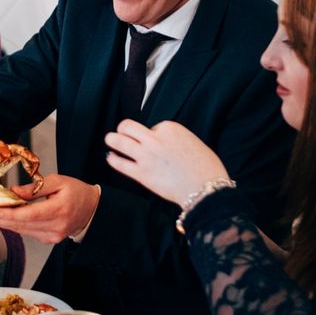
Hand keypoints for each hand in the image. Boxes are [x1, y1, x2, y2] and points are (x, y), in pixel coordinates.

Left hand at [0, 174, 100, 243]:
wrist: (92, 209)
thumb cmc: (77, 192)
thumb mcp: (58, 181)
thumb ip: (35, 188)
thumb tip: (15, 192)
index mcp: (59, 209)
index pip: (29, 214)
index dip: (9, 214)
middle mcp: (56, 226)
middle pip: (21, 225)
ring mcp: (53, 235)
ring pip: (22, 231)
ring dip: (4, 224)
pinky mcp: (50, 239)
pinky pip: (28, 233)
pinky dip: (16, 226)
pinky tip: (4, 221)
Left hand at [105, 120, 228, 204]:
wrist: (205, 188)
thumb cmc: (205, 167)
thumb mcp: (192, 142)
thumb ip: (175, 140)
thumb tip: (165, 145)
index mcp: (170, 128)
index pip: (153, 127)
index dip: (153, 135)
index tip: (156, 143)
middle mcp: (155, 139)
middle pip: (128, 126)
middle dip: (124, 128)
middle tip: (122, 133)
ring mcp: (146, 156)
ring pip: (119, 141)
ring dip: (112, 139)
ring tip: (110, 140)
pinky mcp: (141, 174)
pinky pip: (120, 163)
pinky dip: (113, 159)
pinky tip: (111, 157)